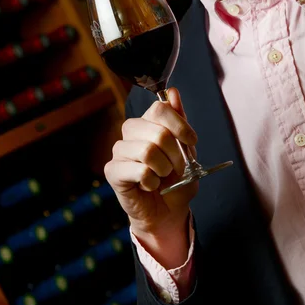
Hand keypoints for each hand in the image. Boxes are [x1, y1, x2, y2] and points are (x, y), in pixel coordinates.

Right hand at [104, 88, 197, 265]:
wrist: (169, 212)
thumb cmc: (177, 180)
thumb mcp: (186, 149)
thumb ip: (179, 120)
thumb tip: (173, 92)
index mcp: (148, 122)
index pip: (160, 108)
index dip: (179, 125)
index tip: (191, 140)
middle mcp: (131, 132)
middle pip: (157, 131)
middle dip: (175, 154)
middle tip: (177, 167)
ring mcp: (120, 151)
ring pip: (148, 151)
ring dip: (164, 169)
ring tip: (163, 176)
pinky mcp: (113, 171)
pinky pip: (138, 171)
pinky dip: (152, 182)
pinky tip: (150, 186)